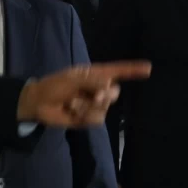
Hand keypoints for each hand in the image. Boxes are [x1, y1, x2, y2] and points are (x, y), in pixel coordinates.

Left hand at [17, 62, 150, 126]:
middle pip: (114, 93)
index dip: (133, 70)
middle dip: (103, 95)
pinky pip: (96, 119)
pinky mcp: (88, 119)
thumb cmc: (54, 85)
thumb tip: (109, 87)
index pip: (118, 71)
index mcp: (96, 75)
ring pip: (104, 108)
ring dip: (87, 107)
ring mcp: (95, 105)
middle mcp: (99, 89)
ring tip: (72, 104)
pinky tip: (72, 112)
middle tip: (90, 95)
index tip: (148, 68)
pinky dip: (84, 116)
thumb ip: (92, 81)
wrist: (39, 104)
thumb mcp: (73, 78)